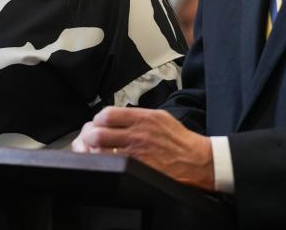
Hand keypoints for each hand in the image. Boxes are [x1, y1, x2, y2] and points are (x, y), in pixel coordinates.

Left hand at [72, 107, 214, 190]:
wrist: (195, 160)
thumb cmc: (178, 139)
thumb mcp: (159, 117)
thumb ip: (137, 115)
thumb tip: (116, 116)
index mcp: (142, 118)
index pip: (107, 115)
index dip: (98, 120)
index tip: (99, 123)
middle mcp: (137, 135)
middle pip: (98, 133)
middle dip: (90, 136)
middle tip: (92, 139)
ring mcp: (135, 154)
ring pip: (101, 152)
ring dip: (95, 152)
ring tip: (98, 152)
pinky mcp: (137, 170)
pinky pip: (112, 166)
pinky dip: (107, 165)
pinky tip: (110, 163)